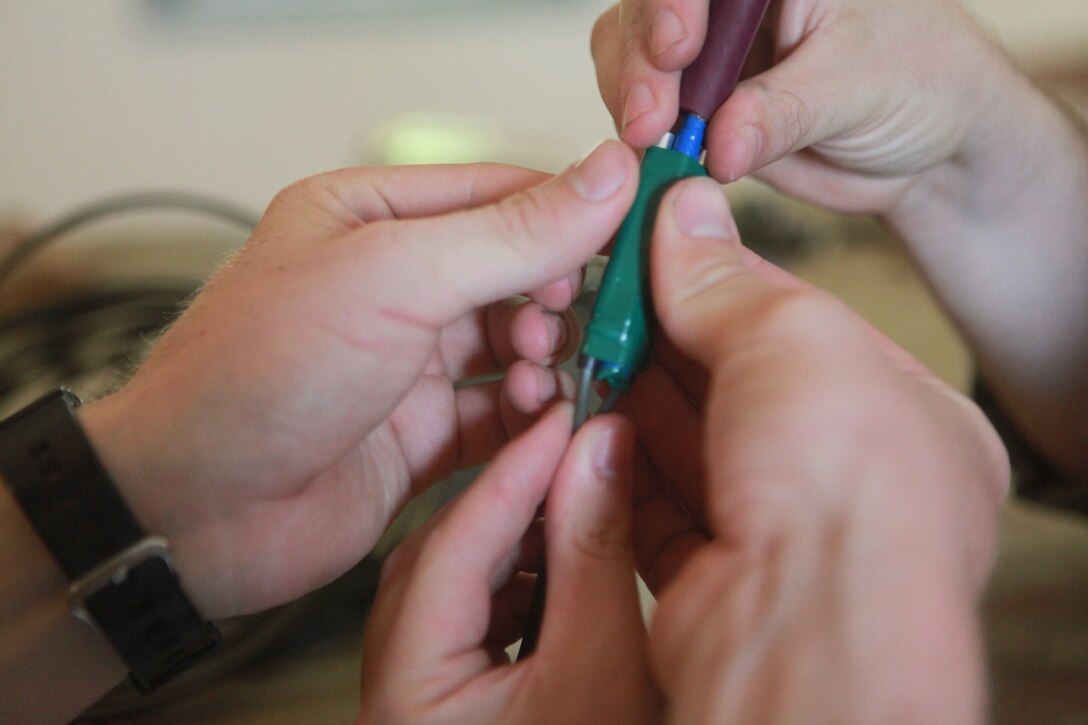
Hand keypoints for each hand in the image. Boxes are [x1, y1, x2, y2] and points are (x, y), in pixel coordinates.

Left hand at [77, 141, 638, 618]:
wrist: (192, 512)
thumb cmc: (257, 375)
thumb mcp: (393, 277)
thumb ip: (509, 233)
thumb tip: (606, 179)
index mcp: (370, 216)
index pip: (501, 193)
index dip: (570, 213)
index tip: (631, 239)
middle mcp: (391, 286)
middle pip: (516, 273)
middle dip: (557, 297)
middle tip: (571, 323)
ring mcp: (408, 364)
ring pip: (517, 346)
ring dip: (548, 359)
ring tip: (546, 377)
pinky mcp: (421, 435)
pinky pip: (503, 417)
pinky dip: (533, 420)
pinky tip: (544, 424)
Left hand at [358, 404, 659, 723]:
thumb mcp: (603, 668)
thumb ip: (595, 558)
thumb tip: (600, 454)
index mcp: (404, 692)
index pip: (453, 546)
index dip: (518, 473)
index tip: (565, 419)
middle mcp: (394, 688)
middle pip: (444, 555)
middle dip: (516, 500)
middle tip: (574, 449)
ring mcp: (416, 692)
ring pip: (458, 581)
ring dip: (520, 536)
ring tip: (579, 497)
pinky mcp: (448, 694)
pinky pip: (472, 612)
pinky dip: (520, 576)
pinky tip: (566, 558)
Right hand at [593, 0, 1087, 476]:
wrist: (929, 150)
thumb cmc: (922, 84)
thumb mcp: (859, 85)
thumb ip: (784, 111)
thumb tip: (720, 143)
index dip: (672, 2)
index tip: (677, 48)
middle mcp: (735, 4)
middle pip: (650, 8)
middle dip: (640, 59)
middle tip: (653, 119)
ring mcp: (711, 52)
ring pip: (630, 52)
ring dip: (630, 97)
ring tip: (653, 141)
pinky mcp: (698, 105)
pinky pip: (644, 108)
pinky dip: (640, 134)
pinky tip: (654, 156)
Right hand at [618, 177, 1008, 721]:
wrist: (807, 634)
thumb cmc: (848, 494)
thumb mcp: (793, 338)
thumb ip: (726, 281)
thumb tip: (685, 216)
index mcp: (902, 418)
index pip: (796, 327)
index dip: (719, 280)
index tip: (656, 247)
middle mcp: (846, 484)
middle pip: (733, 391)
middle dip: (663, 342)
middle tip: (603, 299)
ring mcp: (781, 539)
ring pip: (687, 453)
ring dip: (631, 402)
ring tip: (582, 353)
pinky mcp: (715, 584)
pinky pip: (654, 513)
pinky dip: (618, 470)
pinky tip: (588, 426)